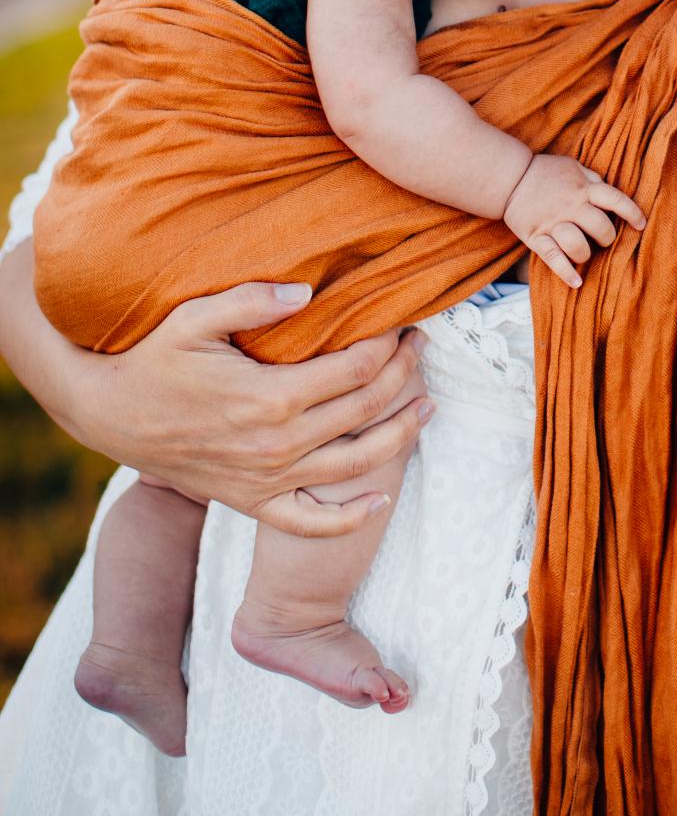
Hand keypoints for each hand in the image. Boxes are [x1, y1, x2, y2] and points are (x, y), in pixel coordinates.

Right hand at [85, 283, 432, 536]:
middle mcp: (277, 444)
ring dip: (400, 436)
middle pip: (365, 410)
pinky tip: (381, 499)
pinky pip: (310, 522)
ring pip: (355, 465)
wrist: (109, 414)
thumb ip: (253, 300)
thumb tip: (310, 293)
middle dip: (403, 375)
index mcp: (270, 396)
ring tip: (428, 407)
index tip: (404, 321)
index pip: (354, 369)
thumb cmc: (155, 357)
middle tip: (421, 348)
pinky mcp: (252, 501)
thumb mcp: (196, 316)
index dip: (388, 343)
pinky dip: (350, 518)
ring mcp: (266, 479)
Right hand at [503, 154, 645, 288]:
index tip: (640, 224)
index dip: (632, 212)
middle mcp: (570, 206)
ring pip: (579, 245)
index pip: (614, 199)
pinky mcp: (536, 236)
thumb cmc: (545, 172)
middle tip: (602, 240)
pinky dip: (565, 272)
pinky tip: (576, 282)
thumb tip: (611, 194)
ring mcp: (553, 223)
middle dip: (607, 238)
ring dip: (586, 255)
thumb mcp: (572, 167)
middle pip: (600, 227)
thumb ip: (593, 179)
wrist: (509, 177)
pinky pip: (553, 258)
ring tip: (584, 255)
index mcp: (582, 188)